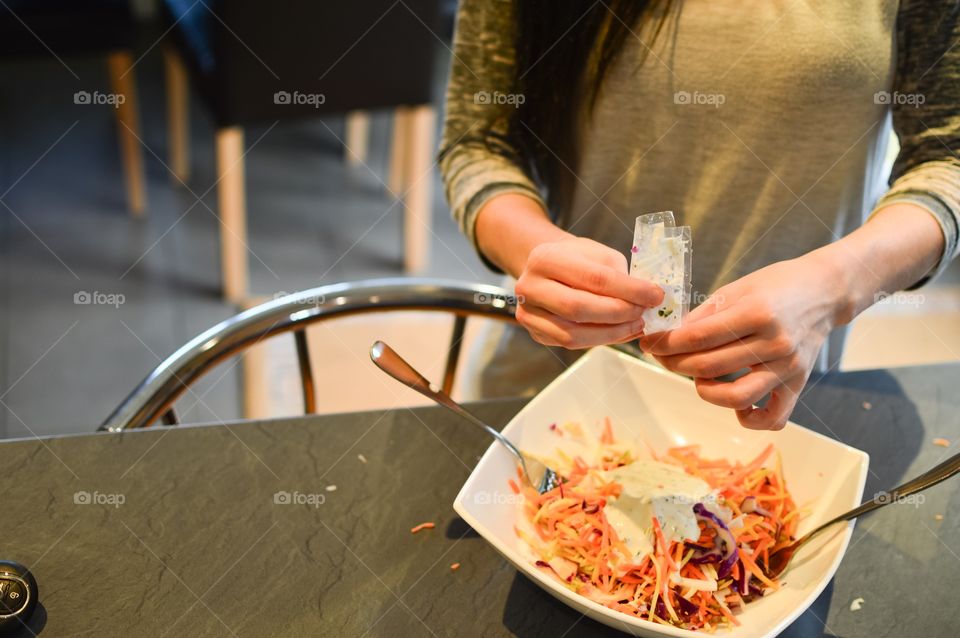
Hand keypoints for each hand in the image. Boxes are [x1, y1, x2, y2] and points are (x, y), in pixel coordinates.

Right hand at [514, 236, 664, 348]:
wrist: (547, 269)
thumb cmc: (576, 259)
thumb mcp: (598, 253)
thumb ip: (619, 274)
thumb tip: (647, 298)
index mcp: (544, 258)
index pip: (593, 278)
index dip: (629, 290)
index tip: (655, 295)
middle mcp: (529, 287)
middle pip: (579, 308)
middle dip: (619, 313)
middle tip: (644, 313)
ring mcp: (528, 313)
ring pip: (573, 334)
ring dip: (611, 333)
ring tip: (635, 325)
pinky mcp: (536, 333)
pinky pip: (571, 344)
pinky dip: (600, 340)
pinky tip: (620, 332)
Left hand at [639, 253, 849, 429]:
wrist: (824, 291)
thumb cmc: (776, 285)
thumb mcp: (737, 288)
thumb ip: (703, 315)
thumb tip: (668, 336)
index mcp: (758, 313)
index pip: (698, 337)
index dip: (666, 343)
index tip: (648, 342)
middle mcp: (775, 343)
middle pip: (709, 366)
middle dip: (674, 363)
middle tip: (661, 356)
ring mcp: (788, 367)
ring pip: (734, 397)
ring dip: (703, 390)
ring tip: (696, 376)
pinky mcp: (798, 384)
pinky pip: (772, 418)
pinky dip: (749, 418)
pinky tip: (735, 402)